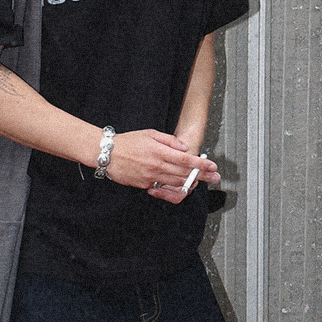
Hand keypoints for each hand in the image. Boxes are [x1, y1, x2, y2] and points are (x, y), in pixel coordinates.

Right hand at [104, 129, 219, 200]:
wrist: (107, 154)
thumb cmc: (128, 141)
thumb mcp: (150, 133)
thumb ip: (169, 140)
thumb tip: (184, 148)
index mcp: (159, 151)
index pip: (186, 159)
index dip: (201, 164)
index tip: (213, 166)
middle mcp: (157, 165)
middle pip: (184, 173)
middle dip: (202, 176)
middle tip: (215, 178)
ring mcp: (150, 177)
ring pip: (175, 183)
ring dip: (190, 183)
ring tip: (202, 183)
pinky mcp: (144, 185)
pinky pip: (163, 188)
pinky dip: (174, 188)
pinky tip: (182, 186)